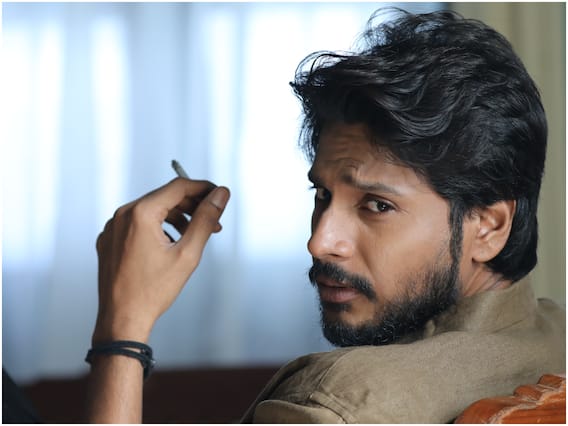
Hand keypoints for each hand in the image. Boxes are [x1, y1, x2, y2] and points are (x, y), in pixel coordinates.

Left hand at [93, 177, 229, 343]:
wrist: (122, 320)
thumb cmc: (153, 290)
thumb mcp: (188, 253)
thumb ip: (205, 219)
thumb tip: (221, 195)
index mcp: (140, 213)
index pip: (178, 187)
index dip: (203, 188)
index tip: (220, 196)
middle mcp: (121, 215)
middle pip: (164, 197)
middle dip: (192, 206)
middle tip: (214, 222)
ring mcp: (112, 227)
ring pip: (151, 211)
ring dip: (176, 217)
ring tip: (195, 235)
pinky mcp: (109, 240)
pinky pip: (137, 224)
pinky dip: (157, 227)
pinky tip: (171, 244)